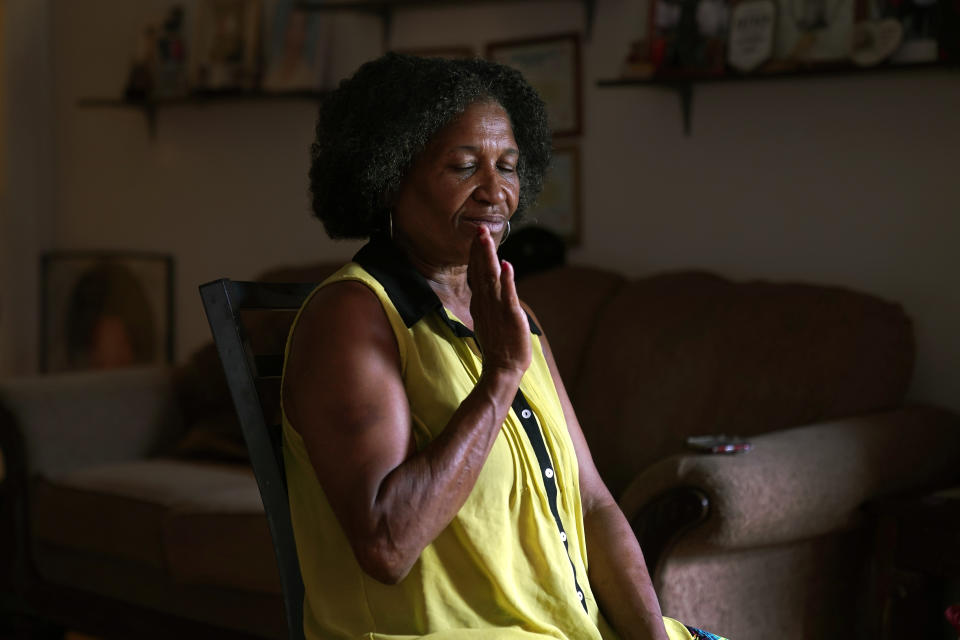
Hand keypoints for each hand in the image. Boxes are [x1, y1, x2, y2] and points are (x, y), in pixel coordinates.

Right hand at [468, 225, 531, 378]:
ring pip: (491, 278)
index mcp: (481, 303)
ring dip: (488, 258)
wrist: (502, 369)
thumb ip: (487, 303)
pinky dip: (506, 279)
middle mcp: (486, 303)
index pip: (476, 274)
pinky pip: (507, 295)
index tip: (475, 237)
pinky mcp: (510, 316)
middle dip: (480, 250)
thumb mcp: (489, 320)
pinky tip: (506, 265)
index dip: (475, 255)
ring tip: (485, 239)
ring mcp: (497, 309)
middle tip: (478, 229)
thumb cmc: (499, 346)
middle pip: (481, 272)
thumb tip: (490, 292)